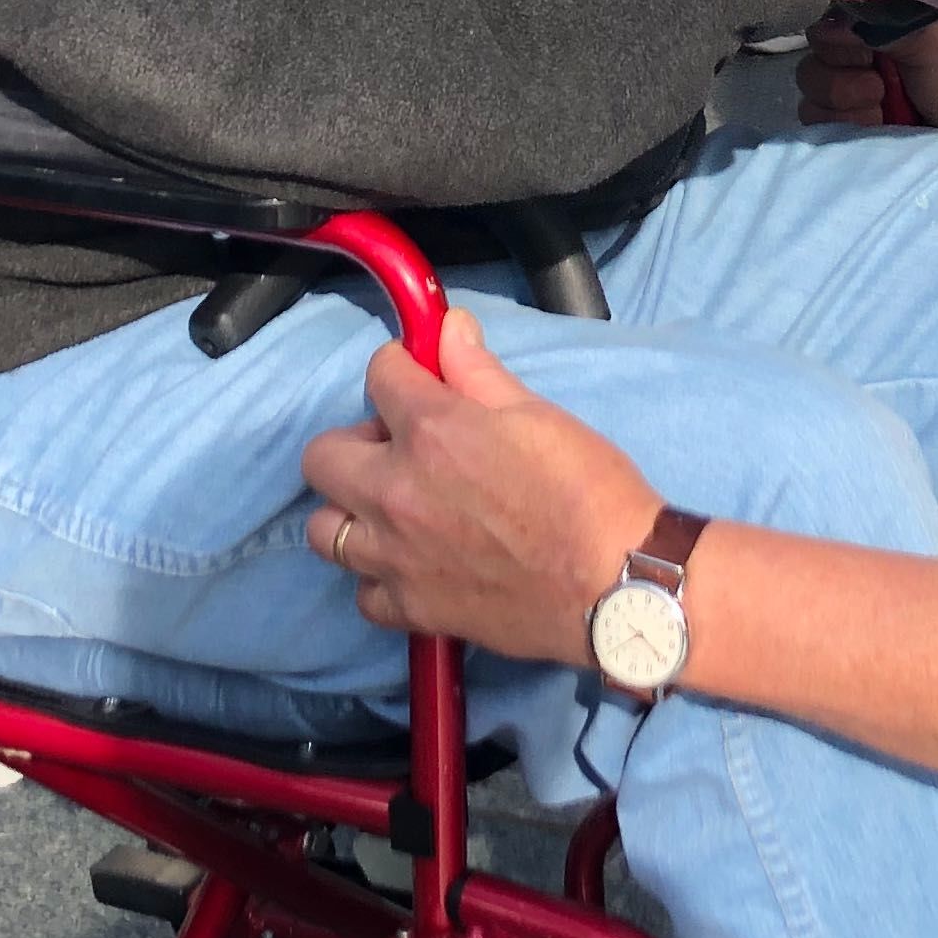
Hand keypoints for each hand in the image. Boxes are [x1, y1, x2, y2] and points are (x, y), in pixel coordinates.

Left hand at [303, 312, 660, 665]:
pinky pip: (363, 593)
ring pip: (323, 530)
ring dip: (351, 510)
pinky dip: (377, 577)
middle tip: (398, 447)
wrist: (615, 585)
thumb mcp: (538, 414)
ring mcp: (396, 557)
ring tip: (392, 507)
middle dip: (354, 440)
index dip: (400, 368)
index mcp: (430, 431)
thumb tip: (449, 329)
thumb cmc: (588, 492)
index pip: (379, 375)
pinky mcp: (412, 609)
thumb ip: (479, 371)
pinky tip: (411, 563)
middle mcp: (396, 492)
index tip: (416, 377)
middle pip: (321, 457)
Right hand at [797, 12, 937, 131]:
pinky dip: (843, 129)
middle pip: (811, 65)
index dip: (834, 44)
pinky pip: (818, 130)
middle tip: (879, 87)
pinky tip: (877, 130)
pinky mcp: (853, 138)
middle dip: (839, 80)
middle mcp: (859, 65)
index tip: (864, 54)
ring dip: (845, 107)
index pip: (823, 29)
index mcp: (876, 34)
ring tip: (883, 113)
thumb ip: (877, 21)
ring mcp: (854, 105)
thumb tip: (833, 14)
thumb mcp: (924, 39)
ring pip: (810, 100)